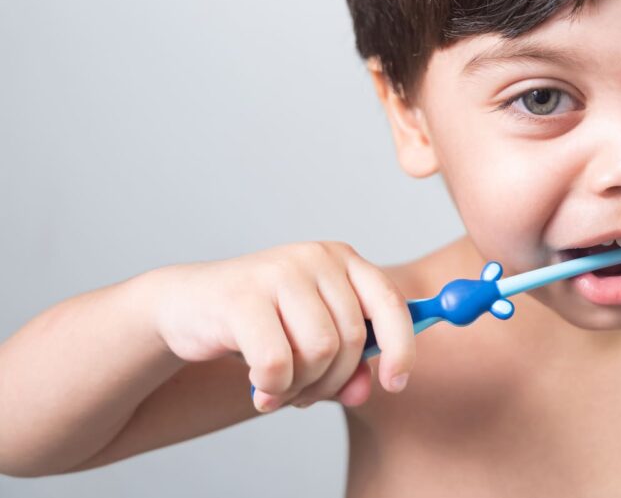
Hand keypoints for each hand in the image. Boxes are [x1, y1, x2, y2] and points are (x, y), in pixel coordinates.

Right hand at [150, 241, 414, 411]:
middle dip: (332, 380)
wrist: (186, 307)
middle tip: (305, 395)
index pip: (390, 302)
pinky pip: (277, 363)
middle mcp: (315, 257)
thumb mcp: (309, 342)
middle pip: (352, 337)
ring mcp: (279, 271)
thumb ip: (345, 367)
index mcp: (342, 260)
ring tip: (278, 389)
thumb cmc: (259, 324)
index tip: (396, 383)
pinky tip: (258, 387)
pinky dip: (272, 387)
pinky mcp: (243, 297)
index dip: (401, 346)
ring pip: (319, 351)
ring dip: (301, 387)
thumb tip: (365, 391)